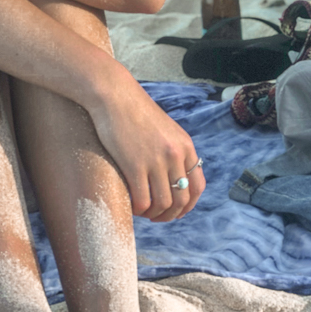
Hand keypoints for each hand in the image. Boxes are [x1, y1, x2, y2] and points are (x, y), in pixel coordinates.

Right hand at [89, 68, 204, 221]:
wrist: (113, 95)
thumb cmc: (133, 110)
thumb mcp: (164, 129)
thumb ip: (172, 150)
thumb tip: (172, 176)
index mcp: (184, 146)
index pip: (197, 187)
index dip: (188, 205)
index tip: (175, 211)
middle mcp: (175, 155)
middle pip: (181, 199)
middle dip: (170, 215)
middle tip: (157, 216)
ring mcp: (156, 161)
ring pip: (163, 204)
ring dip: (154, 214)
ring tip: (143, 212)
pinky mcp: (135, 165)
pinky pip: (143, 200)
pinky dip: (139, 209)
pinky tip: (132, 206)